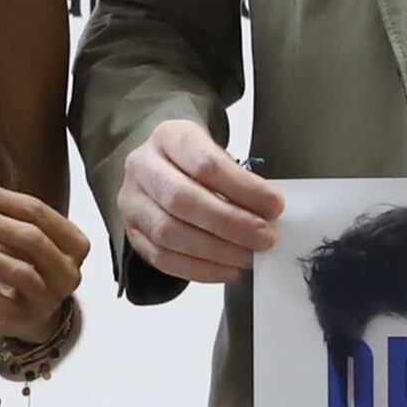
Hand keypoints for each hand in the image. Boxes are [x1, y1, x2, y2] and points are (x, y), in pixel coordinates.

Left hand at [0, 178, 90, 342]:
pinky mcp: (27, 318)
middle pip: (30, 238)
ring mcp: (49, 298)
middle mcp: (67, 272)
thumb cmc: (31, 267)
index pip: (37, 211)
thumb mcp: (34, 240)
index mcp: (75, 244)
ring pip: (17, 270)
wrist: (36, 314)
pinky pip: (1, 303)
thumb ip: (12, 217)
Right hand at [122, 117, 279, 283]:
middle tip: (264, 238)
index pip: (205, 164)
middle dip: (229, 224)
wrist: (162, 165)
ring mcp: (131, 201)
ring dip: (215, 251)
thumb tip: (270, 214)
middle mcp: (142, 166)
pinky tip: (228, 270)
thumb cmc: (197, 159)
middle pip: (182, 199)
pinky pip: (162, 258)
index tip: (275, 207)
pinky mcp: (132, 233)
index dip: (243, 189)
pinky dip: (199, 269)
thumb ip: (240, 179)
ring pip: (168, 233)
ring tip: (248, 256)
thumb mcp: (218, 151)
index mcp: (169, 137)